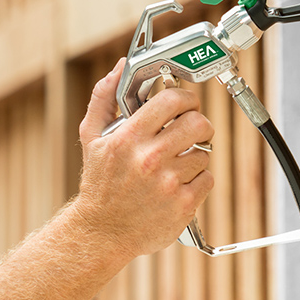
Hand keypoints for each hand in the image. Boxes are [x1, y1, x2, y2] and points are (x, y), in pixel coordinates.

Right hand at [75, 58, 214, 260]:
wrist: (102, 232)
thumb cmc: (99, 183)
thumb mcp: (91, 137)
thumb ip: (104, 98)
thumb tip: (120, 67)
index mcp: (128, 138)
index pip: (172, 100)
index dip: (185, 97)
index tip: (184, 104)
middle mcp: (149, 159)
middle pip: (198, 123)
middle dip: (198, 123)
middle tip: (189, 129)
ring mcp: (169, 183)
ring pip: (205, 152)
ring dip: (195, 154)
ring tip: (177, 162)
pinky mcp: (184, 205)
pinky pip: (207, 178)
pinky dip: (198, 179)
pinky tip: (179, 183)